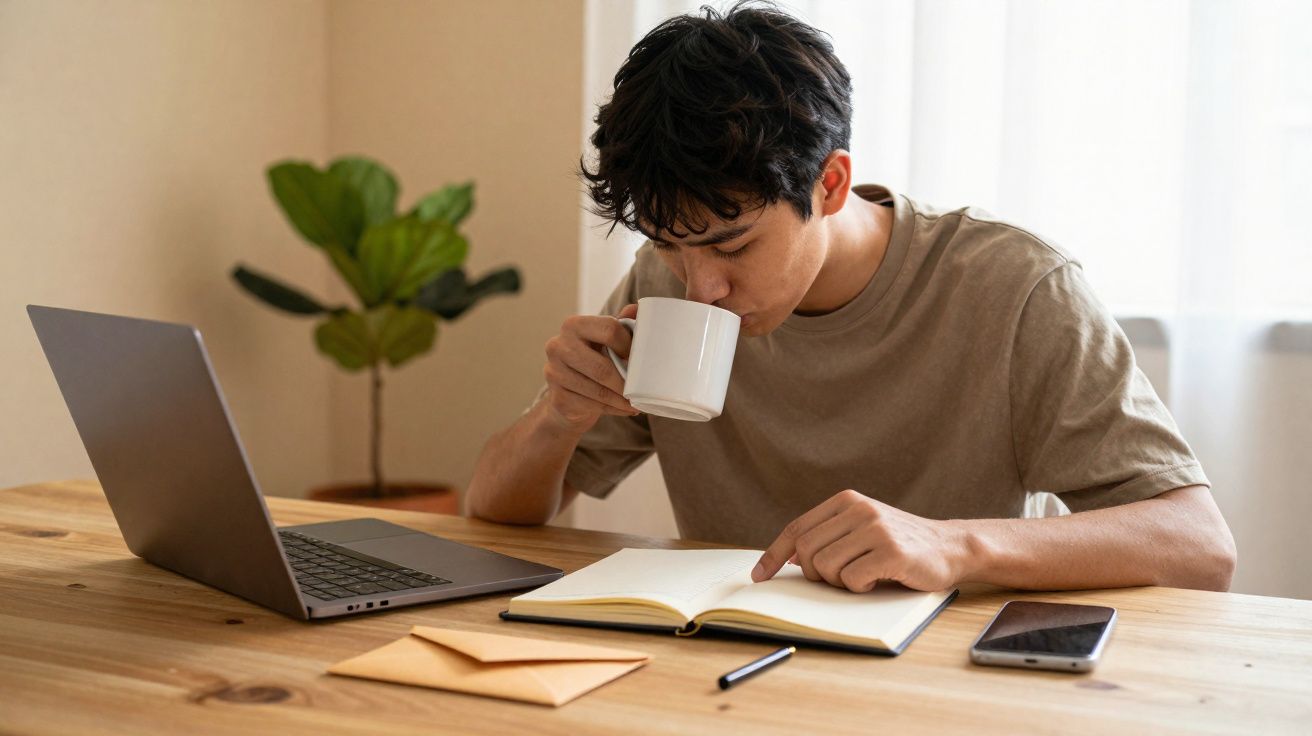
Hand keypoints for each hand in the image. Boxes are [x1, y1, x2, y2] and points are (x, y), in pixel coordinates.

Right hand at [540, 303, 640, 433]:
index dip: (629, 345)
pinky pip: (592, 406)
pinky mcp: (557, 398)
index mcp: (573, 325)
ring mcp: (554, 373)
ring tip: (637, 402)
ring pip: (598, 390)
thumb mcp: (606, 339)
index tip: (641, 359)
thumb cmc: (593, 358)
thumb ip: (621, 323)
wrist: (568, 392)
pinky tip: (624, 408)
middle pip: (602, 367)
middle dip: (627, 382)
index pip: (609, 329)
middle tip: (644, 389)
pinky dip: (613, 409)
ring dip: (622, 399)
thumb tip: (638, 308)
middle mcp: (558, 346)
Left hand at [751, 489, 970, 592]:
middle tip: (836, 579)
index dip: (773, 554)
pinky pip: (852, 580)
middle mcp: (859, 510)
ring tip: (862, 576)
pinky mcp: (892, 552)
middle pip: (807, 551)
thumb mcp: (861, 528)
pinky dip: (859, 588)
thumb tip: (787, 556)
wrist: (951, 547)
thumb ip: (829, 535)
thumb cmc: (900, 544)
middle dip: (814, 574)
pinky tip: (877, 581)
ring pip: (826, 567)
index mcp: (847, 501)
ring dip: (839, 583)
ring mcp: (876, 529)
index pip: (797, 529)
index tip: (759, 575)